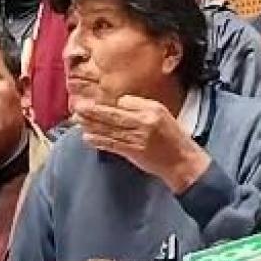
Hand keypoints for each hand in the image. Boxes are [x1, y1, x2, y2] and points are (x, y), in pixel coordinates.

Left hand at [75, 96, 210, 193]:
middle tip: (78, 106)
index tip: (93, 99)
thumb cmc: (172, 137)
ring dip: (92, 125)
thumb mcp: (162, 114)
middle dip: (93, 111)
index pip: (125, 102)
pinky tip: (87, 137)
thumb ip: (141, 107)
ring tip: (77, 120)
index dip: (108, 102)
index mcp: (152, 110)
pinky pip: (112, 145)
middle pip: (113, 115)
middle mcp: (144, 123)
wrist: (182, 161)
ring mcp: (138, 139)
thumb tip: (119, 103)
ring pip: (110, 130)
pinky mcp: (133, 152)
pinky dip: (99, 141)